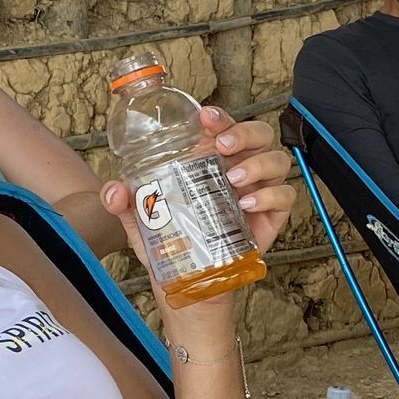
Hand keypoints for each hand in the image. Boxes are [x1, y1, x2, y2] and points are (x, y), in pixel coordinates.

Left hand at [97, 106, 294, 268]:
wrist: (190, 280)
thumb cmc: (172, 241)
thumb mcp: (142, 221)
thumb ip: (125, 202)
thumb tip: (114, 190)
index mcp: (212, 159)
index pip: (224, 127)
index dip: (220, 117)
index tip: (205, 118)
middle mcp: (241, 167)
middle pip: (259, 134)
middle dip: (244, 132)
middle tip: (222, 147)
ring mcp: (259, 190)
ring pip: (277, 160)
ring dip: (257, 164)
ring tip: (233, 179)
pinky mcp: (272, 215)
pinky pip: (285, 196)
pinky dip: (269, 195)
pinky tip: (246, 204)